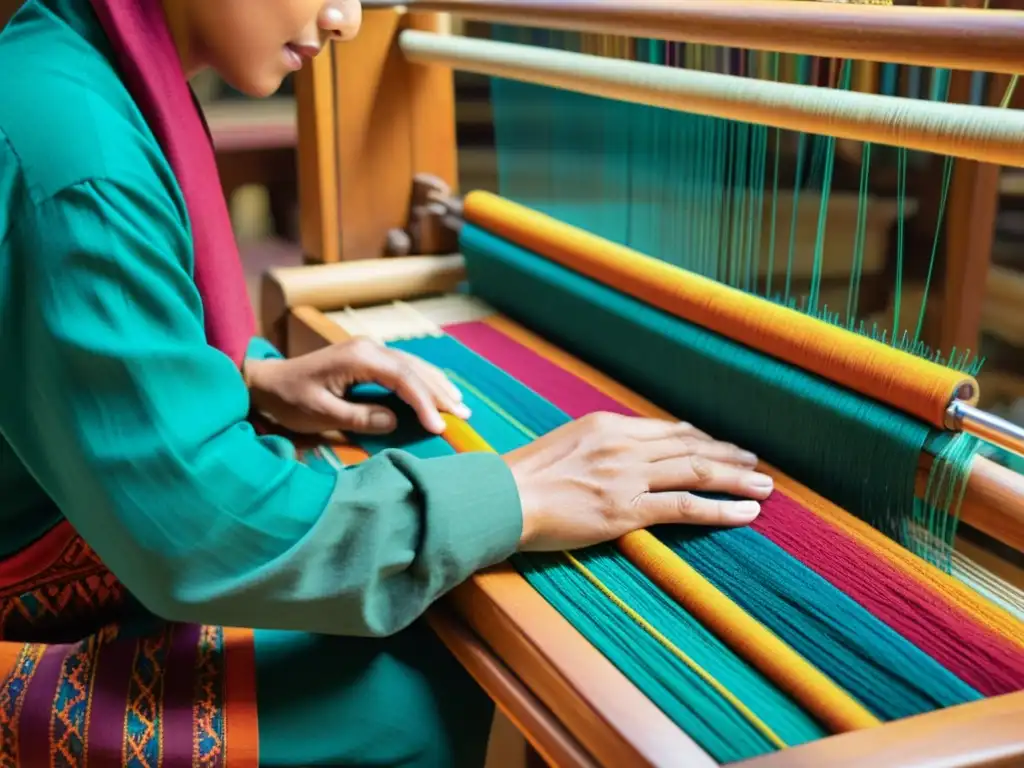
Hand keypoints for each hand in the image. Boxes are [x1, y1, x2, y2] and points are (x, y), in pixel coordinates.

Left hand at [245, 338, 470, 434]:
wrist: (268, 382)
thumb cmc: (291, 399)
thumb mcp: (322, 414)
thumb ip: (360, 417)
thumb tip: (396, 420)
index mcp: (358, 358)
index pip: (403, 379)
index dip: (424, 403)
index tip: (438, 426)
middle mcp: (368, 347)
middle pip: (414, 369)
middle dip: (439, 392)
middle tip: (464, 414)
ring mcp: (369, 349)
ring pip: (412, 365)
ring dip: (436, 384)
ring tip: (460, 403)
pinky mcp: (367, 357)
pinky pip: (403, 366)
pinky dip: (423, 379)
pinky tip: (437, 389)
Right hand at [504, 412, 771, 550]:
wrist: (502, 498)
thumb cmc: (524, 478)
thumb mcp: (565, 447)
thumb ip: (598, 447)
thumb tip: (621, 454)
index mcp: (607, 427)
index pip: (666, 431)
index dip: (701, 439)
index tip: (720, 446)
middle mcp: (623, 446)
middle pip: (690, 447)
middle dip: (728, 455)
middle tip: (756, 462)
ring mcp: (627, 477)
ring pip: (697, 472)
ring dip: (736, 478)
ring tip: (764, 486)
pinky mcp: (627, 509)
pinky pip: (686, 507)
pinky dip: (721, 509)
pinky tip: (747, 513)